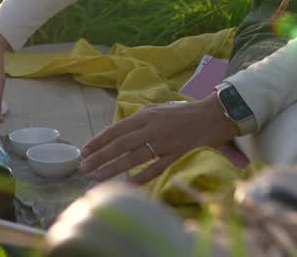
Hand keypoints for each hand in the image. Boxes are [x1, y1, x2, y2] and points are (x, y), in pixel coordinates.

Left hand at [79, 96, 237, 183]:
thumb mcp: (157, 110)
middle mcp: (152, 128)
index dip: (99, 140)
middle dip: (100, 156)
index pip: (116, 129)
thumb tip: (118, 133)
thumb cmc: (182, 113)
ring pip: (134, 158)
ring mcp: (164, 142)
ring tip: (98, 177)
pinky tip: (127, 186)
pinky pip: (155, 169)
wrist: (212, 115)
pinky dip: (141, 178)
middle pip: (120, 144)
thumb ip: (139, 121)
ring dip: (114, 168)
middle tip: (84, 167)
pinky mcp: (176, 154)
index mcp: (145, 116)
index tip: (84, 151)